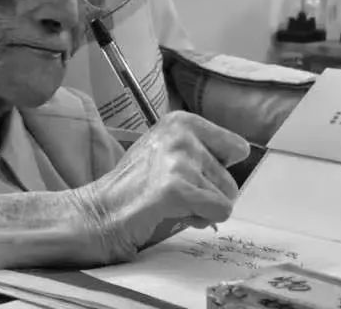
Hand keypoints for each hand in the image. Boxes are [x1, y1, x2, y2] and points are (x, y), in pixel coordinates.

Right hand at [74, 112, 250, 261]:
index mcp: (182, 121)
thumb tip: (241, 160)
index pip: (236, 147)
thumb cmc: (136, 186)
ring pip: (227, 198)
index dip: (218, 171)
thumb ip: (202, 150)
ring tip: (172, 203)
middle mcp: (183, 135)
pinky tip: (174, 212)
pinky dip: (201, 220)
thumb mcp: (169, 151)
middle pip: (232, 179)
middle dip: (210, 195)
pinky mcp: (178, 188)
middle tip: (177, 196)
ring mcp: (180, 160)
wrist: (100, 211)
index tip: (192, 176)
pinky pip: (219, 212)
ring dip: (203, 209)